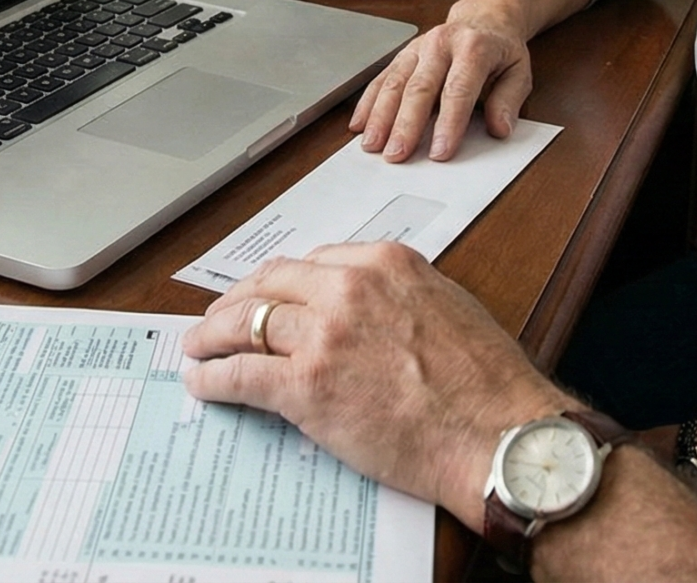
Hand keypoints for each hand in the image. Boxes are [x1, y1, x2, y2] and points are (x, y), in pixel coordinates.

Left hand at [180, 242, 568, 529]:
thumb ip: (398, 296)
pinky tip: (204, 384)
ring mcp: (324, 336)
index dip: (281, 283)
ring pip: (246, 322)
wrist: (497, 433)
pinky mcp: (306, 386)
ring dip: (213, 335)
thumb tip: (368, 312)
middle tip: (219, 318)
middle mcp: (348, 289)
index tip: (269, 296)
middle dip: (238, 300)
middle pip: (271, 283)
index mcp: (384, 263)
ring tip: (198, 347)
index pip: (312, 263)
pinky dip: (214, 378)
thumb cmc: (486, 383)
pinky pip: (241, 374)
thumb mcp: (446, 306)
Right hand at [349, 12, 533, 161]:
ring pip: (394, 82)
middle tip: (397, 154)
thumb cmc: (500, 50)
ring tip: (372, 145)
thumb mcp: (519, 72)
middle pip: (419, 87)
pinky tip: (360, 124)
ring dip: (380, 116)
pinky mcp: (403, 55)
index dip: (448, 122)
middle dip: (406, 124)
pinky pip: (381, 78)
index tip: (440, 151)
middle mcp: (441, 44)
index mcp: (474, 47)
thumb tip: (500, 128)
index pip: (458, 89)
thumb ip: (509, 101)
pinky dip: (368, 103)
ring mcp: (418, 48)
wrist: (484, 17)